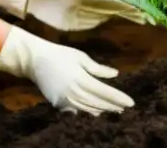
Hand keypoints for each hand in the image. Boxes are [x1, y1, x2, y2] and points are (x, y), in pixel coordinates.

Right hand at [0, 27, 133, 114]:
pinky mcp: (58, 104)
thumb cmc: (60, 54)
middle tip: (125, 108)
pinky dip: (88, 112)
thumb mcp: (81, 57)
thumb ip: (98, 68)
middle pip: (98, 103)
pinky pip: (77, 111)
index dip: (118, 98)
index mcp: (81, 79)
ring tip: (114, 110)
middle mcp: (74, 92)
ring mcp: (65, 100)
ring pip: (88, 109)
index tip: (130, 102)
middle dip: (113, 106)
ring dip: (102, 110)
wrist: (35, 60)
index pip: (105, 92)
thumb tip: (115, 74)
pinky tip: (96, 112)